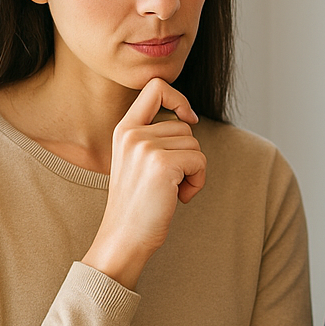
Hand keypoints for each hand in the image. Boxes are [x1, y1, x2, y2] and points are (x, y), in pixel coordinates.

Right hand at [83, 78, 205, 287]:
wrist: (124, 238)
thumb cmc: (138, 204)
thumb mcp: (137, 161)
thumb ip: (154, 137)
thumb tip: (189, 120)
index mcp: (124, 129)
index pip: (155, 87)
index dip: (179, 98)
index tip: (189, 118)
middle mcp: (132, 133)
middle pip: (185, 127)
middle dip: (188, 156)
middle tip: (170, 182)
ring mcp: (146, 146)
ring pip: (195, 145)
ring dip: (193, 171)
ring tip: (171, 191)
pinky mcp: (162, 164)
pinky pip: (200, 161)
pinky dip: (198, 182)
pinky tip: (179, 198)